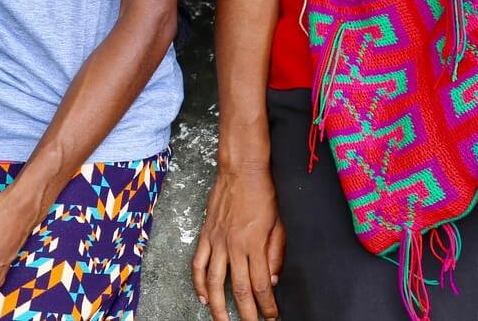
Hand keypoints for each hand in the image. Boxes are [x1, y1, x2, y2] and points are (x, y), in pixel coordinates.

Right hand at [191, 166, 285, 320]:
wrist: (240, 171)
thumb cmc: (262, 194)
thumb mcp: (279, 225)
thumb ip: (276, 254)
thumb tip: (272, 280)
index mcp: (256, 245)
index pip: (262, 285)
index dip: (267, 306)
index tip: (272, 317)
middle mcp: (235, 246)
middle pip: (240, 289)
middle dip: (246, 314)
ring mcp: (217, 242)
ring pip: (215, 283)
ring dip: (219, 307)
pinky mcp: (206, 235)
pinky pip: (198, 264)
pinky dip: (199, 283)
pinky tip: (202, 296)